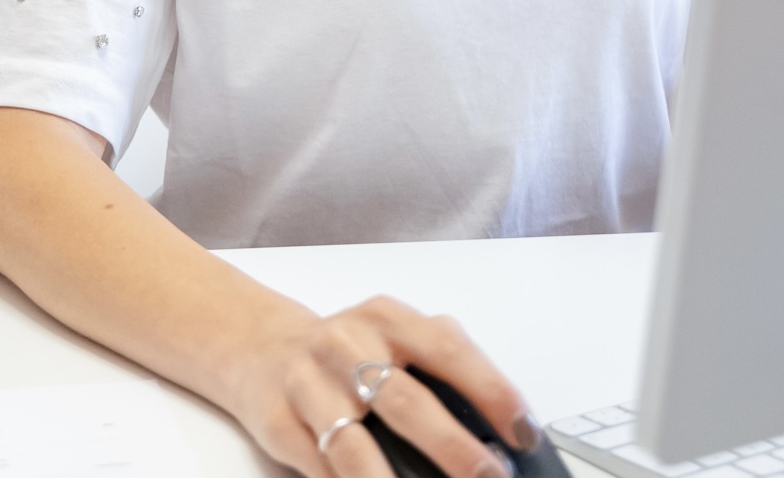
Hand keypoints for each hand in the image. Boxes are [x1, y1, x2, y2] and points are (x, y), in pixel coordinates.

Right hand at [222, 295, 537, 477]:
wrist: (258, 345)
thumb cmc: (345, 353)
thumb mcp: (389, 342)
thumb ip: (439, 374)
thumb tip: (500, 439)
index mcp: (386, 320)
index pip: (447, 347)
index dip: (491, 391)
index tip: (524, 434)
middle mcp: (345, 345)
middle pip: (405, 401)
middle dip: (453, 449)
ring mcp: (308, 383)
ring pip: (353, 446)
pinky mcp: (277, 420)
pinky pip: (320, 468)